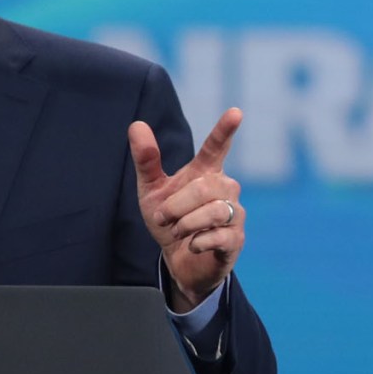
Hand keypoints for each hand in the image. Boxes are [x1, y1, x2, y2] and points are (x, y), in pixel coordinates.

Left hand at [130, 107, 244, 311]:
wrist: (181, 261)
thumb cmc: (171, 220)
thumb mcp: (152, 190)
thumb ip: (147, 160)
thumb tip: (136, 125)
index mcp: (206, 173)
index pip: (217, 147)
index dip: (225, 130)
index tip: (236, 112)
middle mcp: (226, 189)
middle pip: (204, 188)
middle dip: (176, 205)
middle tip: (163, 218)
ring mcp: (234, 214)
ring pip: (214, 212)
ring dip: (186, 224)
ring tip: (177, 232)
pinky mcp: (236, 240)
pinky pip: (220, 236)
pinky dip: (198, 241)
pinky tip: (192, 244)